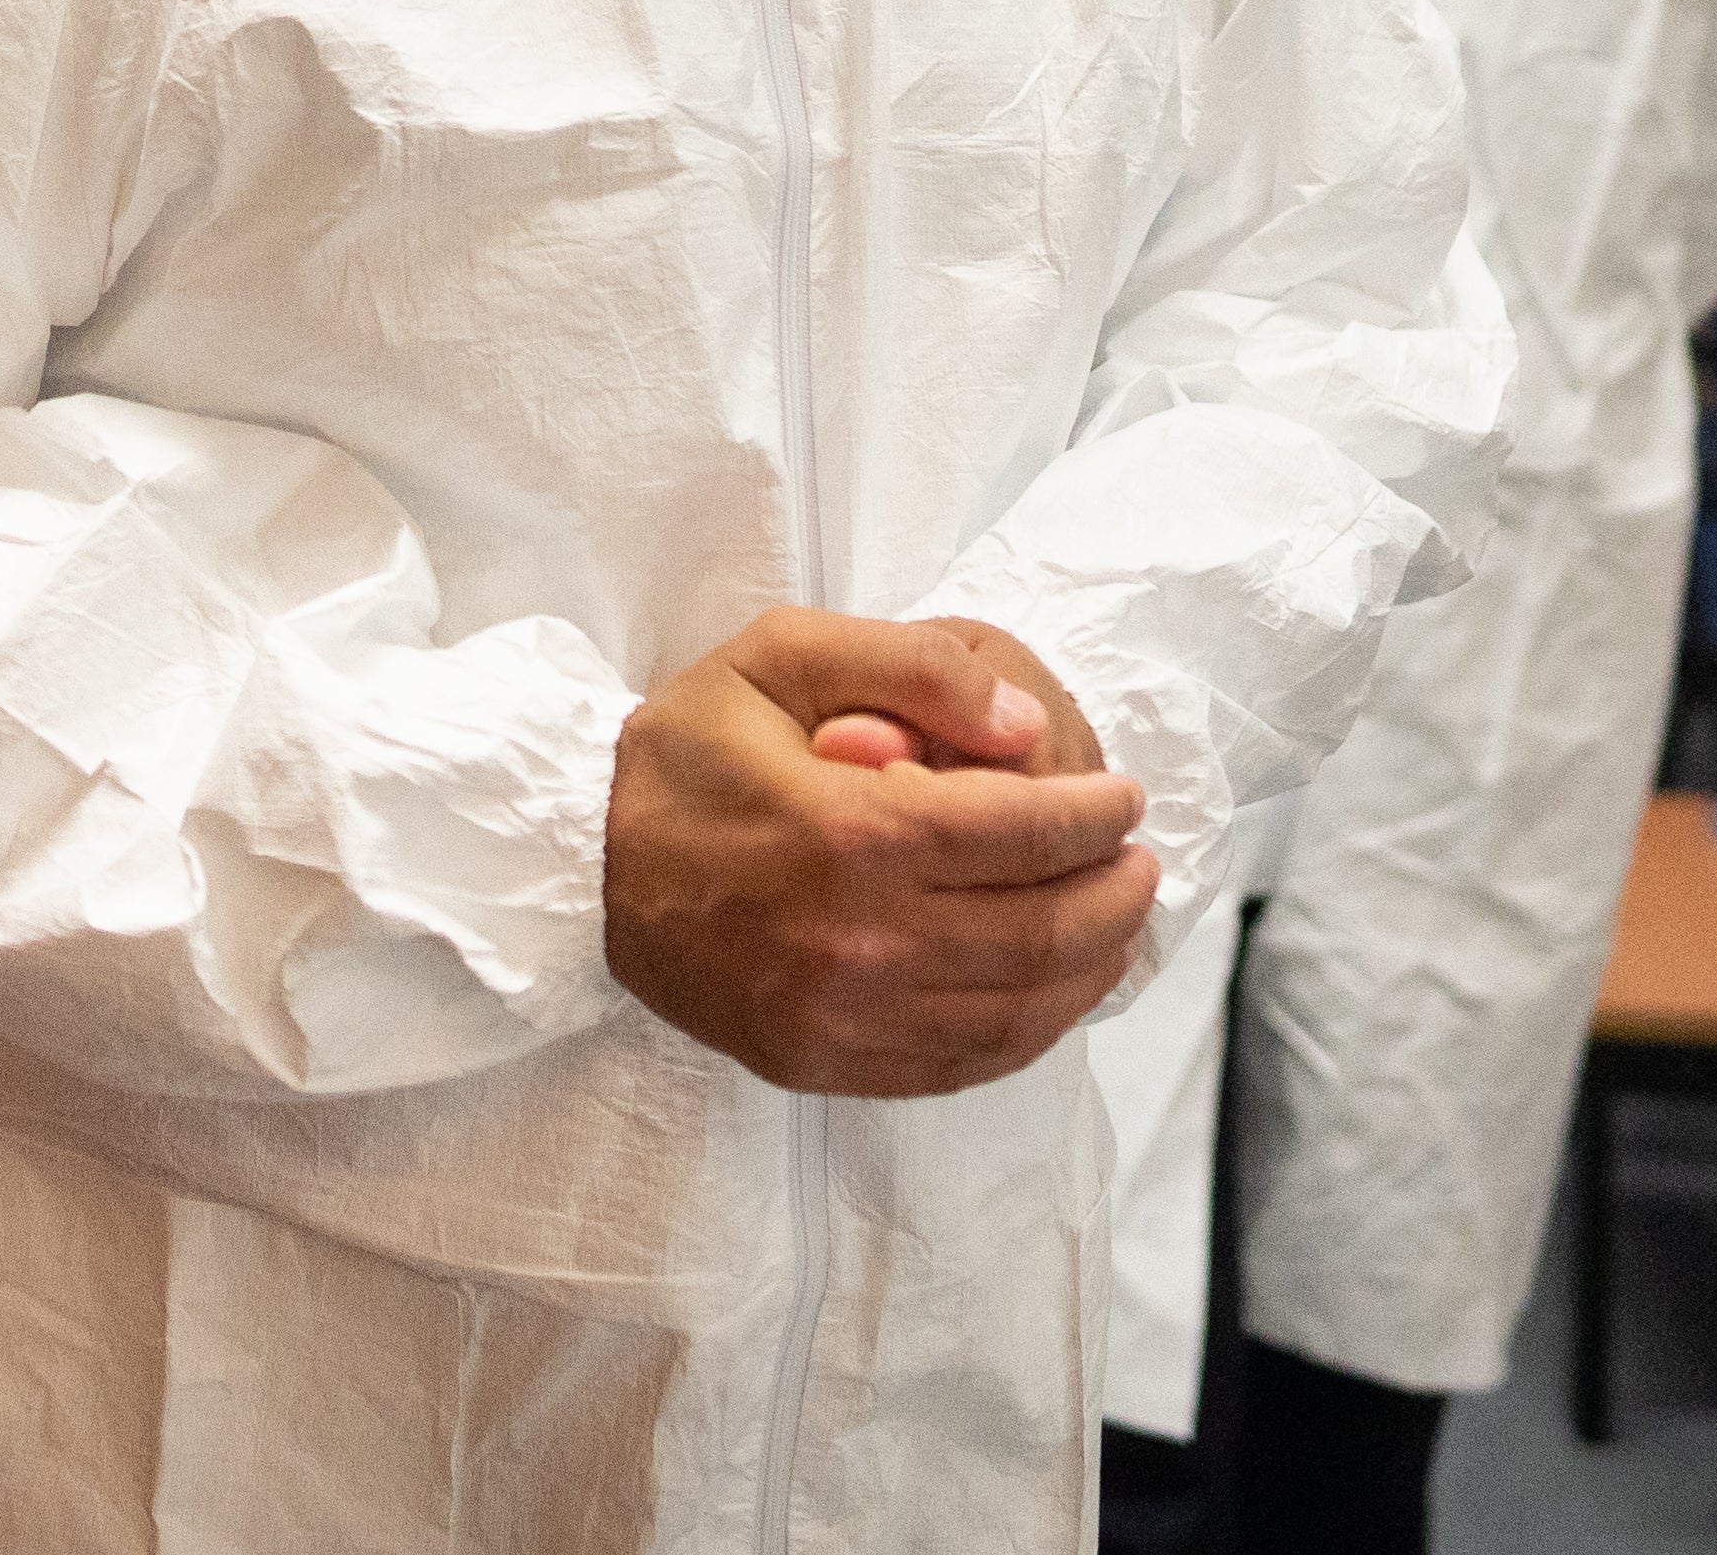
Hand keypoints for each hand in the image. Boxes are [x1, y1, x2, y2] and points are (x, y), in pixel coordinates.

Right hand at [604, 607, 1154, 1098]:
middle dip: (1114, 896)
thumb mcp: (779, 654)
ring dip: (1090, 969)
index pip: (1025, 832)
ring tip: (1114, 923)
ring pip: (1018, 1012)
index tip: (1124, 798)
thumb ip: (910, 666)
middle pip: (1041, 933)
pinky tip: (1050, 991)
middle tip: (1139, 861)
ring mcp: (841, 1016)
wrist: (578, 864)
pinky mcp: (823, 1062)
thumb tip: (1024, 721)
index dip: (1096, 815)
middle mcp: (858, 940)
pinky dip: (1029, 1031)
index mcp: (851, 833)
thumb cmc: (685, 750)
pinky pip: (961, 1063)